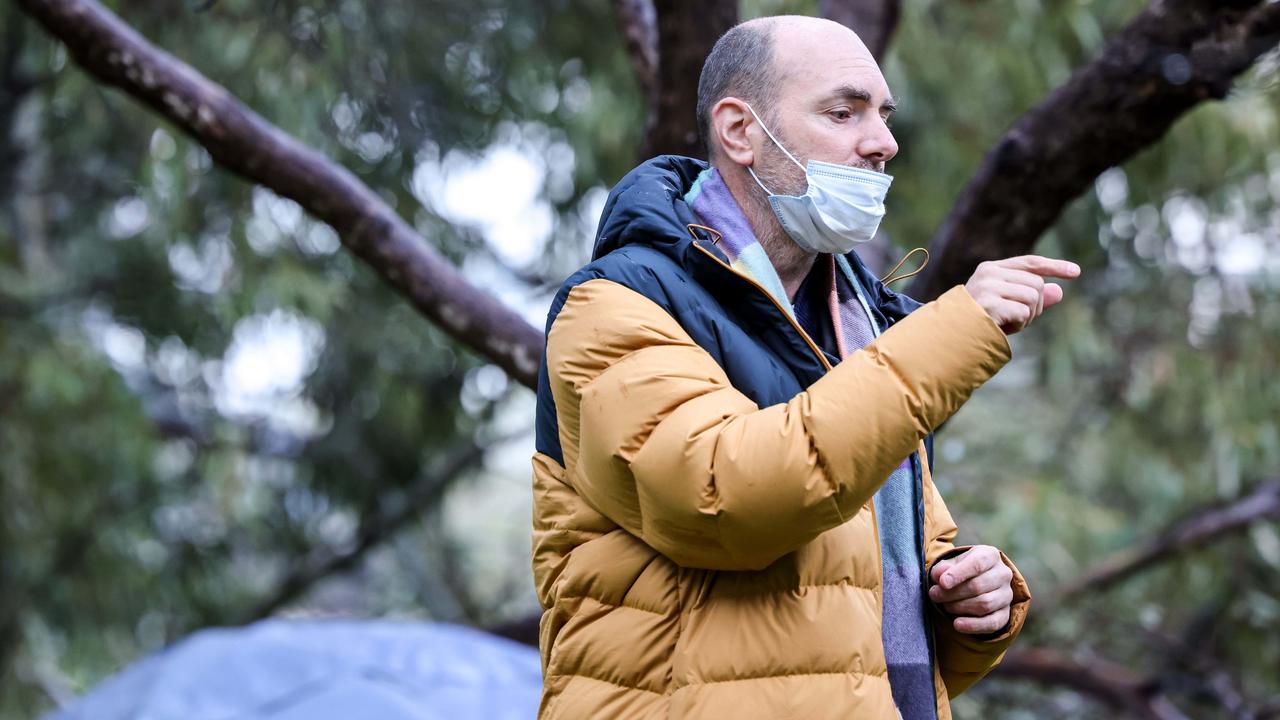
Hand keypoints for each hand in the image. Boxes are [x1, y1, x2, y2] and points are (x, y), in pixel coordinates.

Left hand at [928, 545, 1014, 634]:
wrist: (975, 582)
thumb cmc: (960, 570)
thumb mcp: (950, 564)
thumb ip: (943, 568)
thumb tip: (939, 575)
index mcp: (990, 555)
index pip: (977, 563)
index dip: (958, 574)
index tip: (942, 583)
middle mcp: (1003, 574)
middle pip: (978, 586)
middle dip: (953, 593)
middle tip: (934, 595)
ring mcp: (1006, 595)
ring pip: (984, 604)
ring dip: (960, 607)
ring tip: (945, 606)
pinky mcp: (1005, 613)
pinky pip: (992, 623)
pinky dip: (973, 625)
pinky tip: (957, 624)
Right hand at [964, 255, 1080, 334]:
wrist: (949, 338)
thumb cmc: (978, 323)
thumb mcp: (1008, 309)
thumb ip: (1033, 299)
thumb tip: (1060, 291)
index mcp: (991, 269)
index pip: (1030, 262)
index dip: (1054, 266)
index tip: (1076, 272)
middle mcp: (989, 273)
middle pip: (1037, 284)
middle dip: (1036, 306)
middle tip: (1018, 320)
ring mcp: (989, 286)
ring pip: (1033, 296)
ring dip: (1028, 316)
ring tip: (1008, 324)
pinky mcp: (991, 302)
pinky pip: (1024, 311)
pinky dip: (1019, 324)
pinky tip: (1003, 327)